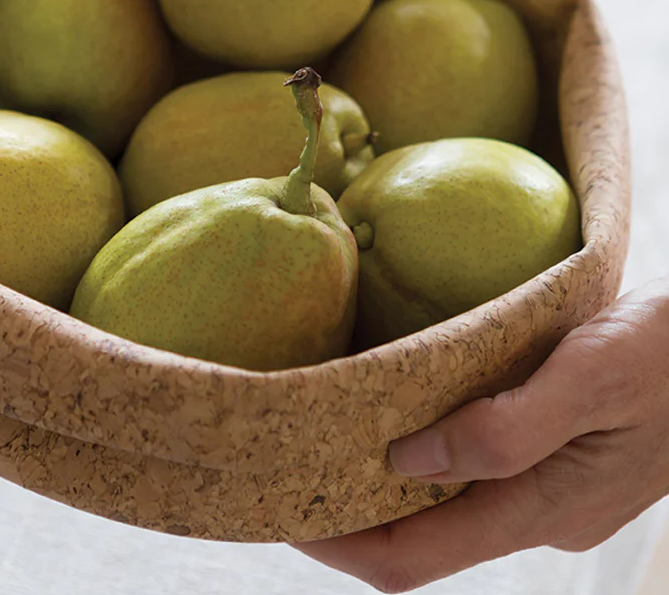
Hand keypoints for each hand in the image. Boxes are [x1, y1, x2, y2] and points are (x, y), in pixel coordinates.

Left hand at [291, 277, 668, 592]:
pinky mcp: (554, 462)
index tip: (284, 511)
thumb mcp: (589, 378)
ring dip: (383, 482)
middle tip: (288, 463)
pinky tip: (399, 413)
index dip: (341, 544)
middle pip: (420, 538)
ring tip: (327, 435)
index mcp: (541, 507)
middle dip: (350, 512)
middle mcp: (538, 514)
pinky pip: (474, 475)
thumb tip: (408, 460)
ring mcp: (549, 493)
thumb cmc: (667, 356)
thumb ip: (506, 429)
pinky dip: (425, 456)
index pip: (413, 557)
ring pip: (445, 506)